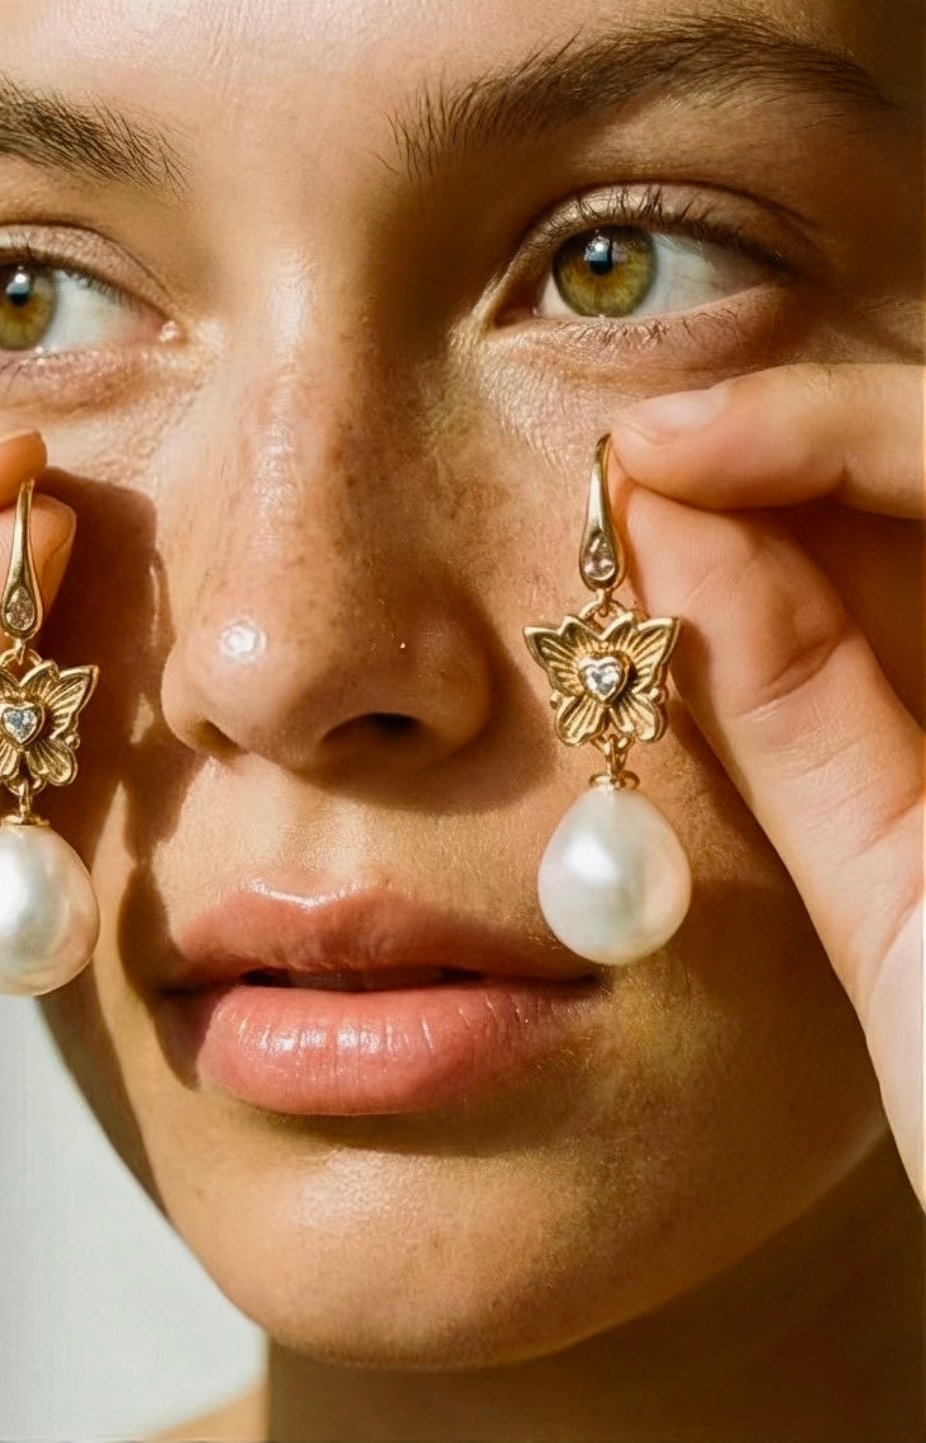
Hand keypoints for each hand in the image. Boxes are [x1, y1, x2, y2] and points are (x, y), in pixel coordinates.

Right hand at [610, 362, 923, 1207]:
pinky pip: (911, 631)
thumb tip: (669, 539)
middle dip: (800, 447)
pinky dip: (816, 604)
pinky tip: (729, 609)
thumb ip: (802, 720)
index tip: (654, 450)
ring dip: (796, 513)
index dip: (814, 425)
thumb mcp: (921, 930)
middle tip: (646, 475)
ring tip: (661, 526)